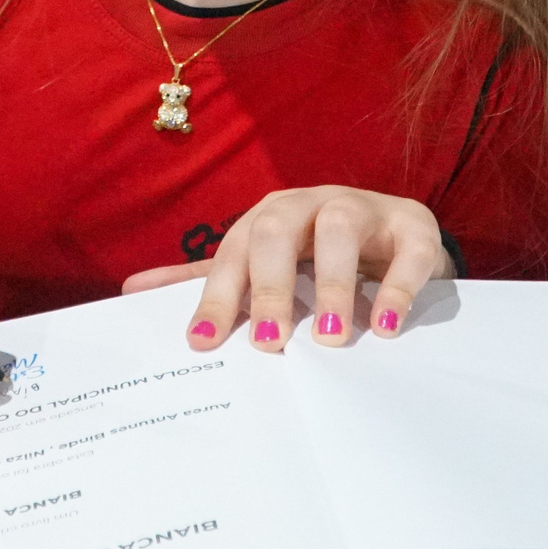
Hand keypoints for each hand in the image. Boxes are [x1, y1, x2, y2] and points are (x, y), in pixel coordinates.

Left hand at [121, 186, 451, 351]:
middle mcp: (311, 204)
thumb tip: (132, 292)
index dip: (217, 296)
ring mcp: (365, 210)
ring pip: (340, 228)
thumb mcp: (265, 264)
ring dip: (332, 284)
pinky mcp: (414, 228)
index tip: (202, 343)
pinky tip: (384, 326)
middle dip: (270, 286)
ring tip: (329, 337)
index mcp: (269, 216)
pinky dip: (397, 286)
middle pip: (279, 230)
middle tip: (268, 343)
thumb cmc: (319, 255)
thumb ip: (209, 280)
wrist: (398, 234)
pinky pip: (409, 251)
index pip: (234, 252)